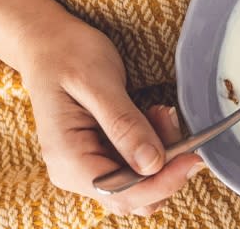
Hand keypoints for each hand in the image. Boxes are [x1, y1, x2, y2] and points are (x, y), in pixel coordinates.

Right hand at [18, 21, 202, 216]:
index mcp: (67, 159)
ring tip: (159, 112)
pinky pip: (136, 166)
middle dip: (164, 165)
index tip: (191, 158)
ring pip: (141, 183)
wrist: (48, 43)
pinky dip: (154, 146)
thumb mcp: (98, 83)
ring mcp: (88, 167)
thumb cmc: (67, 55)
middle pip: (135, 195)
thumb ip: (125, 125)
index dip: (162, 182)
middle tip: (168, 118)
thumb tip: (152, 164)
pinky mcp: (101, 156)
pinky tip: (153, 115)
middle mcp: (75, 172)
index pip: (122, 193)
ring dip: (162, 154)